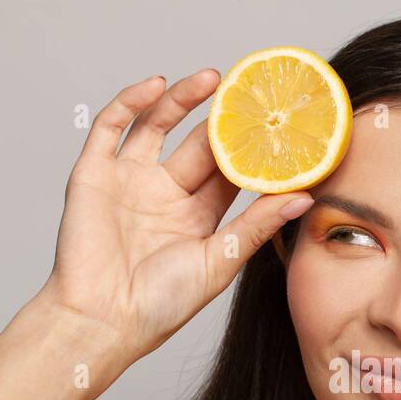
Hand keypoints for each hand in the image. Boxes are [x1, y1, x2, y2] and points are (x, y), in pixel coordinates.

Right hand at [37, 72, 314, 362]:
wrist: (102, 321)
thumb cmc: (161, 305)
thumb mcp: (220, 260)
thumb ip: (258, 225)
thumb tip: (307, 197)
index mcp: (196, 217)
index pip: (229, 171)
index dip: (250, 145)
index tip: (277, 121)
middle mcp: (163, 194)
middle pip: (197, 143)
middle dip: (221, 117)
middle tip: (249, 89)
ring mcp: (128, 181)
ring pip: (157, 125)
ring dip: (181, 99)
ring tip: (212, 78)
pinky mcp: (94, 174)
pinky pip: (111, 127)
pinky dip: (130, 102)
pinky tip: (156, 85)